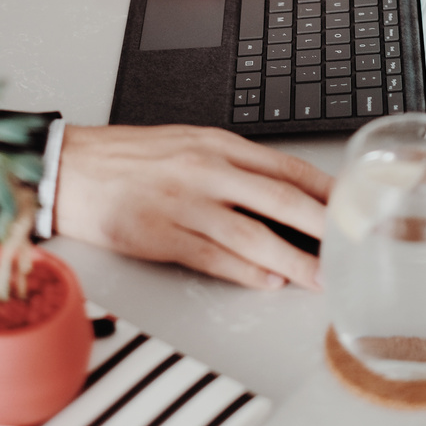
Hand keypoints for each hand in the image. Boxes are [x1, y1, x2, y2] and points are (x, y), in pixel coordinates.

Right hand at [55, 124, 330, 289]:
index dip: (324, 189)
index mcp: (217, 144)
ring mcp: (186, 205)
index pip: (286, 167)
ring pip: (253, 236)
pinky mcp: (164, 236)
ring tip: (319, 277)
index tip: (351, 207)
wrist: (74, 168)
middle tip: (350, 247)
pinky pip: (216, 259)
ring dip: (292, 261)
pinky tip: (269, 281)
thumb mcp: (188, 143)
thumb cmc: (130, 157)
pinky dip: (246, 273)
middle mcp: (207, 170)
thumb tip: (281, 190)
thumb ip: (233, 164)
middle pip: (279, 200)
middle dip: (322, 227)